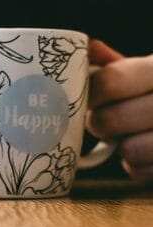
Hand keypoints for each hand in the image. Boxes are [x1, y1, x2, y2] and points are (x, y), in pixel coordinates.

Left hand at [86, 39, 152, 182]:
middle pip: (109, 120)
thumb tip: (87, 48)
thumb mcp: (149, 72)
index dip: (92, 93)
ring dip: (121, 147)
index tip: (92, 98)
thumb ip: (119, 64)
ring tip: (129, 136)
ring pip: (128, 150)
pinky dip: (137, 166)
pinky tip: (146, 153)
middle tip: (104, 120)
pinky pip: (140, 172)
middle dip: (99, 123)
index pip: (111, 81)